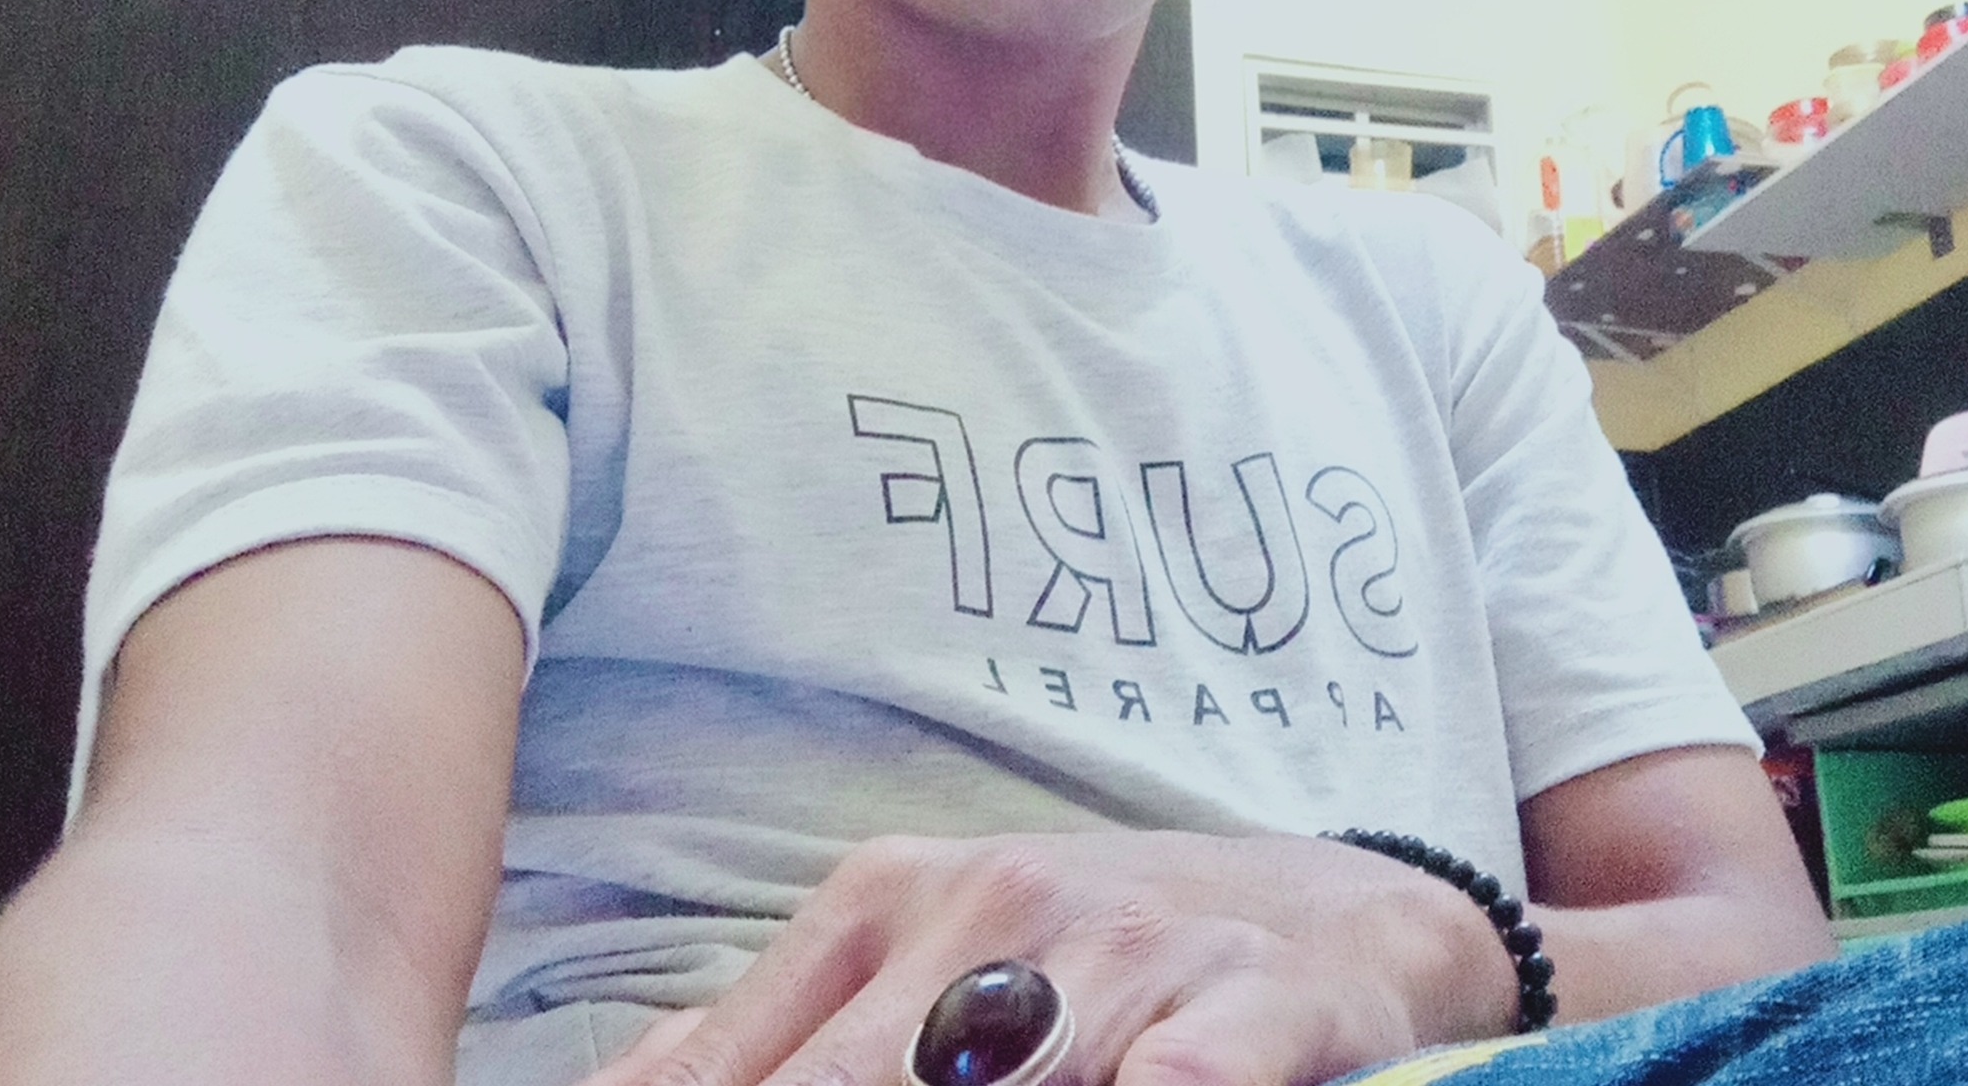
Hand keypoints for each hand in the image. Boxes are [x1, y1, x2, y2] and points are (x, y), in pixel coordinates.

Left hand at [583, 830, 1517, 1085]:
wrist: (1337, 904)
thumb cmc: (1100, 953)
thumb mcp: (926, 957)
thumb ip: (775, 1032)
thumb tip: (630, 1084)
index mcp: (894, 900)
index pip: (744, 1064)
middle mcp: (998, 910)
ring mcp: (1129, 951)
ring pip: (1003, 1079)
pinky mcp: (1261, 995)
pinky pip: (1196, 1067)